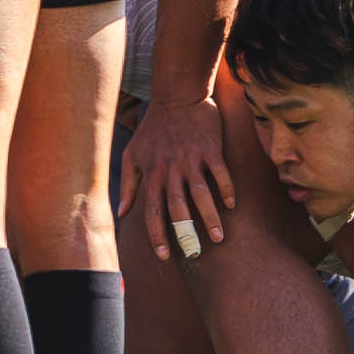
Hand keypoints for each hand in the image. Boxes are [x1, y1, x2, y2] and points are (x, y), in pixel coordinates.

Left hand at [117, 94, 235, 260]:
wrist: (176, 96)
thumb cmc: (152, 129)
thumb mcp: (132, 155)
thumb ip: (128, 185)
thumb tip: (121, 213)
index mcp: (152, 174)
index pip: (152, 211)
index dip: (157, 235)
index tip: (164, 256)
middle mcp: (171, 170)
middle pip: (177, 207)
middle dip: (185, 232)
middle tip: (195, 254)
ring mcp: (191, 159)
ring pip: (200, 194)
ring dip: (210, 217)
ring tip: (218, 238)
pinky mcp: (210, 149)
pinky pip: (220, 173)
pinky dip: (226, 188)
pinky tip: (231, 205)